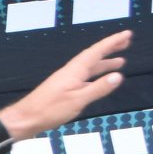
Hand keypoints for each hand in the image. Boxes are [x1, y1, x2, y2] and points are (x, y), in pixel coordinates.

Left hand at [0, 30, 128, 138]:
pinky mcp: (63, 90)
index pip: (96, 51)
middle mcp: (70, 72)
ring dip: (104, 63)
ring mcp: (66, 80)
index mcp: (74, 70)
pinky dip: (95, 75)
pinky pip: (84, 77)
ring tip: (120, 61)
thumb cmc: (50, 110)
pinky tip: (100, 80)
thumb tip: (118, 76)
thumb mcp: (78, 100)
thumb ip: (98, 88)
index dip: (112, 42)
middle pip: (93, 56)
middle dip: (109, 48)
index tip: (127, 34)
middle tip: (126, 42)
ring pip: (89, 68)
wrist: (25, 119)